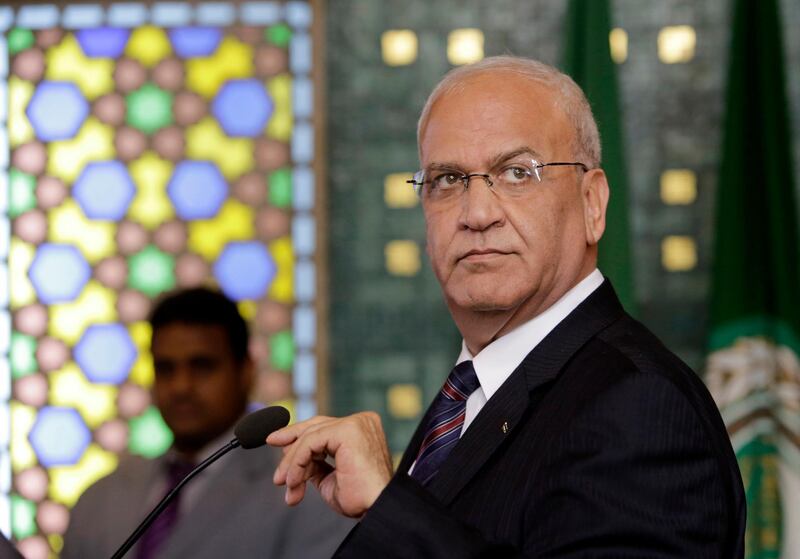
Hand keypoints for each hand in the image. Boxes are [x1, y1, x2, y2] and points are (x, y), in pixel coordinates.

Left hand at [267, 412, 393, 517]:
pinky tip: (294, 481)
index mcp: (362, 429)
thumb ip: (314, 463)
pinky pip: (310, 443)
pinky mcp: (347, 430)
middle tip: (277, 469)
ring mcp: (356, 423)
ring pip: (310, 436)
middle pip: (315, 427)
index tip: (277, 445)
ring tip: (288, 485)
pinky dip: (297, 462)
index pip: (323, 427)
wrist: (374, 510)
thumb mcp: (329, 477)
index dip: (298, 436)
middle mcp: (362, 421)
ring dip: (292, 463)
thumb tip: (290, 457)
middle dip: (290, 446)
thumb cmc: (360, 499)